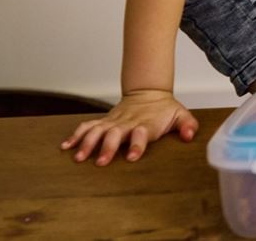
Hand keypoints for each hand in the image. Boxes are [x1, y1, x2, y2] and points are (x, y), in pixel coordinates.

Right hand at [59, 89, 197, 164]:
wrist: (149, 92)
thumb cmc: (164, 109)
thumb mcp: (180, 114)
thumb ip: (187, 125)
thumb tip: (190, 136)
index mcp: (146, 124)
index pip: (142, 133)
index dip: (138, 144)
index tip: (133, 156)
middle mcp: (127, 123)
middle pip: (115, 134)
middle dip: (108, 147)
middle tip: (101, 162)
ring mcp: (114, 122)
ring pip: (97, 131)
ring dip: (87, 143)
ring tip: (79, 157)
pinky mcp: (104, 121)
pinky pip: (87, 126)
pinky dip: (76, 135)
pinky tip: (65, 146)